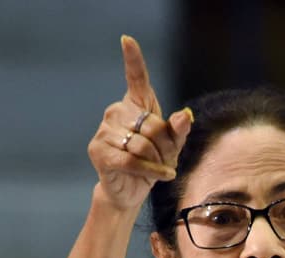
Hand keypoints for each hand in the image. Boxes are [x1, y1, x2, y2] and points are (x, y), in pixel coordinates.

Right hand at [88, 35, 193, 211]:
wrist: (131, 190)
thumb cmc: (152, 163)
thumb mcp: (172, 146)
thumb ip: (179, 130)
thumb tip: (184, 115)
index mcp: (135, 105)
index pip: (136, 78)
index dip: (133, 59)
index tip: (127, 39)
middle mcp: (116, 112)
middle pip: (152, 125)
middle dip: (166, 147)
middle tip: (167, 159)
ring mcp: (104, 131)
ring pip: (143, 145)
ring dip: (159, 161)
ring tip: (160, 168)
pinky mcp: (99, 152)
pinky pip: (133, 160)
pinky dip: (152, 170)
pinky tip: (162, 176)